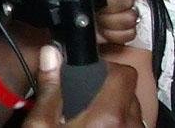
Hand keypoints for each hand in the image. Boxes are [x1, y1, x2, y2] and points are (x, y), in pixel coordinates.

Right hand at [24, 45, 140, 126]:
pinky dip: (120, 126)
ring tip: (92, 120)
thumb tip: (50, 54)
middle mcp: (129, 126)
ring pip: (133, 114)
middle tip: (86, 102)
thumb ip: (49, 88)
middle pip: (129, 93)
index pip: (125, 74)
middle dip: (110, 93)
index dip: (108, 70)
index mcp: (109, 115)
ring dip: (117, 112)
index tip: (92, 76)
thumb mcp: (42, 125)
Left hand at [60, 0, 137, 44]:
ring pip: (130, 18)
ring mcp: (121, 11)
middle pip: (129, 0)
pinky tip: (102, 28)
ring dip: (110, 22)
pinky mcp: (122, 30)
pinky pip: (128, 34)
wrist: (65, 19)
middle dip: (109, 8)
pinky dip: (113, 34)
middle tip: (94, 7)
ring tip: (96, 18)